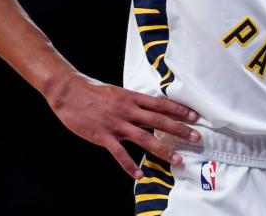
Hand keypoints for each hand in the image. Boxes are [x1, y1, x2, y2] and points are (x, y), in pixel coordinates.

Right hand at [44, 71, 201, 178]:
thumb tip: (149, 107)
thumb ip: (133, 101)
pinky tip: (139, 175)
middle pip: (159, 121)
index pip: (161, 104)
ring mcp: (116, 124)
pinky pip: (119, 153)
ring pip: (145, 139)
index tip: (195, 116)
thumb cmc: (92, 91)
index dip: (179, 110)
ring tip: (177, 159)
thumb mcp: (118, 92)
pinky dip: (130, 166)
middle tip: (196, 137)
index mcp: (132, 97)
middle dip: (180, 129)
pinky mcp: (103, 136)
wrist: (69, 91)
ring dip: (163, 150)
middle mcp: (128, 110)